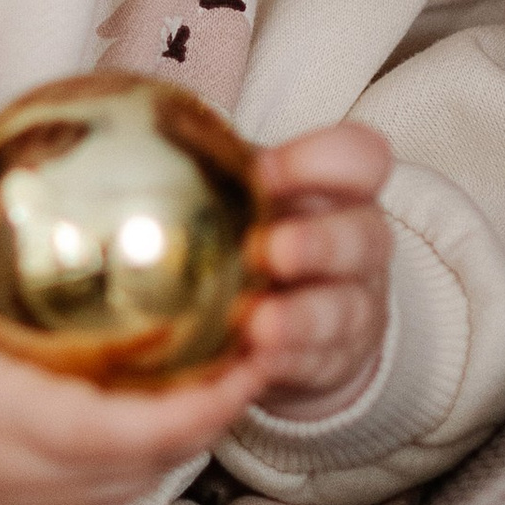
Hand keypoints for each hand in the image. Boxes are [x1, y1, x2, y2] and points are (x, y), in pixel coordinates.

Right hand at [0, 174, 271, 504]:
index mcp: (25, 428)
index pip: (141, 429)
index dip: (210, 398)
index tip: (255, 344)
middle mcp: (56, 479)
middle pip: (171, 450)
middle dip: (227, 396)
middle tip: (269, 325)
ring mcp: (64, 504)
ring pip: (161, 468)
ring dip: (204, 418)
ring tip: (242, 347)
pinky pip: (136, 478)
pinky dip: (169, 437)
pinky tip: (185, 384)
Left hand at [241, 121, 394, 420]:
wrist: (298, 318)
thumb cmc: (259, 234)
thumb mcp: (250, 197)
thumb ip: (220, 174)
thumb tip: (140, 141)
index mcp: (340, 190)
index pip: (362, 157)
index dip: (324, 160)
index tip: (265, 174)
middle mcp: (359, 244)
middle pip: (364, 235)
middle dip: (319, 244)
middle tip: (270, 251)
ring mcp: (354, 305)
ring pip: (344, 307)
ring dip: (300, 316)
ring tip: (258, 324)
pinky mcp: (336, 359)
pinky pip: (319, 361)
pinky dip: (286, 362)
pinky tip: (254, 364)